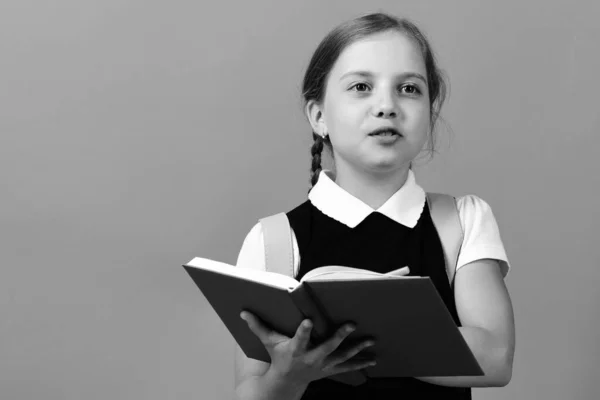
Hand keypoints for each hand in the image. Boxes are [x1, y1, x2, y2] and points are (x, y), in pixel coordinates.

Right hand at [240, 311, 375, 385]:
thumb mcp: (268, 342)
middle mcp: (311, 358)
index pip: (299, 339)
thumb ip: (257, 326)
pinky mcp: (330, 369)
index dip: (304, 331)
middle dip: (339, 337)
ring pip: (342, 357)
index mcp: (295, 350)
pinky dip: (361, 362)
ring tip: (370, 340)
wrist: (287, 382)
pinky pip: (348, 366)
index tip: (308, 321)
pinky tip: (374, 359)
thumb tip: (243, 312)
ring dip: (357, 349)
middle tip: (351, 324)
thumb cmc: (278, 357)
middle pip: (327, 347)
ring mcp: (323, 365)